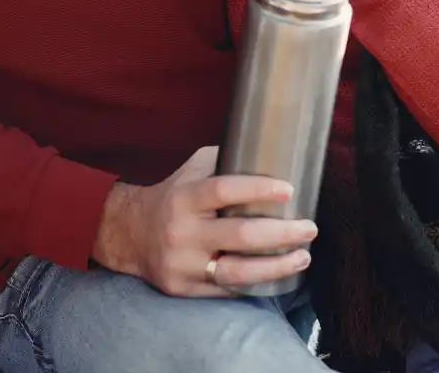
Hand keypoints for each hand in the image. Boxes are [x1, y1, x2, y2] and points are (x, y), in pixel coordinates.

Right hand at [90, 147, 318, 296]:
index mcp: (184, 198)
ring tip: (302, 257)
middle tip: (309, 228)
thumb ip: (224, 160)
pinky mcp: (184, 288)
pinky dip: (256, 283)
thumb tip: (269, 149)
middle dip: (282, 234)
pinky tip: (278, 275)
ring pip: (237, 272)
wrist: (130, 234)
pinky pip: (227, 289)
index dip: (258, 189)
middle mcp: (181, 232)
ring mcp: (182, 264)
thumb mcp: (190, 171)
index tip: (289, 189)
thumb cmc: (172, 197)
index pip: (223, 190)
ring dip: (277, 266)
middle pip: (240, 236)